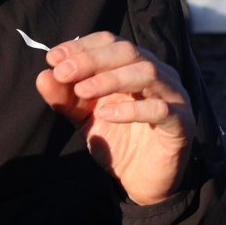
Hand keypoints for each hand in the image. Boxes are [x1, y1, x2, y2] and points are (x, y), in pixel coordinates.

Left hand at [35, 33, 195, 205]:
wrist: (142, 182)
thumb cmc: (118, 142)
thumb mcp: (84, 118)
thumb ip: (66, 98)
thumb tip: (43, 75)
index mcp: (135, 67)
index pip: (111, 42)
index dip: (82, 46)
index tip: (53, 58)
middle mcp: (158, 74)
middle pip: (128, 51)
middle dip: (92, 60)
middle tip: (63, 73)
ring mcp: (173, 96)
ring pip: (147, 72)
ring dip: (110, 78)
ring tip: (82, 91)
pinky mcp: (181, 123)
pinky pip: (160, 109)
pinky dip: (131, 109)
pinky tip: (107, 115)